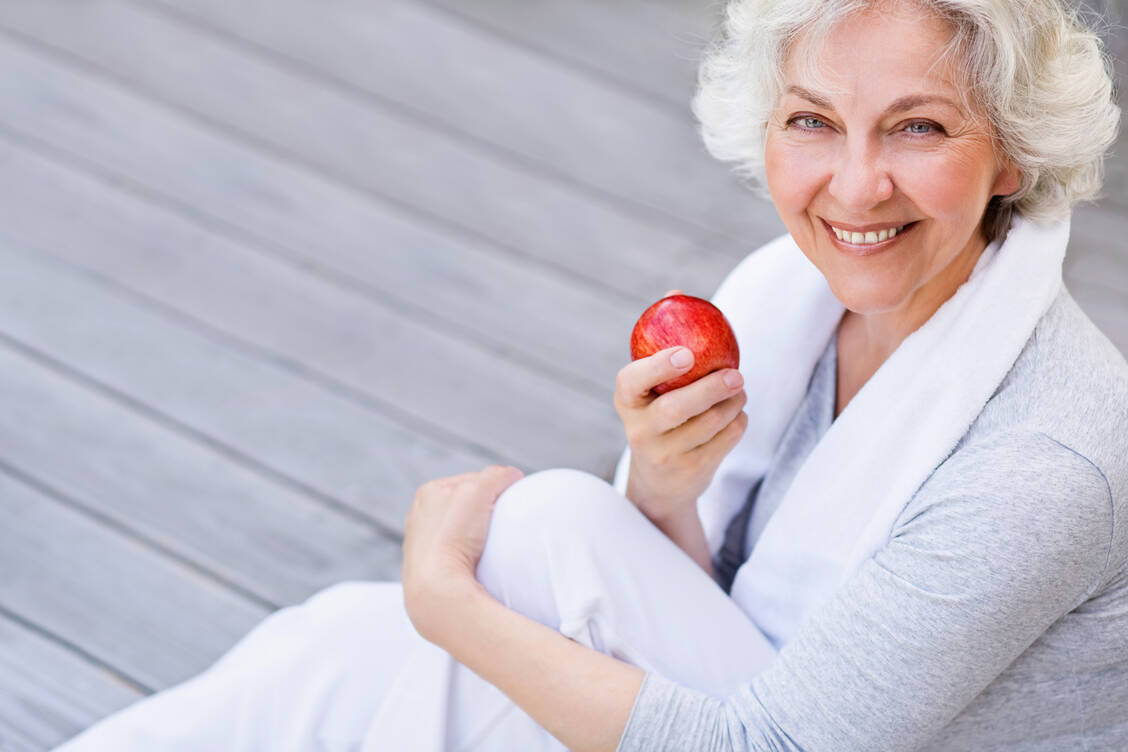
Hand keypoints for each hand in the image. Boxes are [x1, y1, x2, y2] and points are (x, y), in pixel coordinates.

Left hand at [402, 465, 523, 643]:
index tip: (509, 500)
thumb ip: (496, 475)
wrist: (435, 590)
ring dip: (476, 535)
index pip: (470, 480)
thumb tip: (512, 474)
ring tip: (491, 545)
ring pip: (459, 532)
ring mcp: (422, 546)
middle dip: (483, 511)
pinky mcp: (429, 571)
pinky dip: (467, 556)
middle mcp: (420, 516)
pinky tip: (477, 563)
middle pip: (464, 506)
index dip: (493, 487)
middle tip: (501, 523)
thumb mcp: (477, 491)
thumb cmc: (452, 536)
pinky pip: (455, 556)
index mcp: (428, 492)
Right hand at [614, 291, 747, 523]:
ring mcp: (665, 456)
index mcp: (626, 401)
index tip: (686, 352)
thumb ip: (664, 341)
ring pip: (708, 424)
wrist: (661, 481)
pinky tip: (735, 414)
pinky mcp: (691, 473)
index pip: (632, 382)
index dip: (657, 367)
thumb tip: (676, 293)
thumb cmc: (659, 413)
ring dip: (732, 403)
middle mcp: (639, 431)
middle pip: (676, 408)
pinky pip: (725, 440)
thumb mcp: (653, 385)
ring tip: (738, 389)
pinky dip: (738, 422)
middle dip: (710, 389)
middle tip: (736, 374)